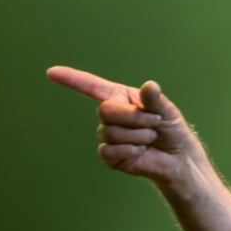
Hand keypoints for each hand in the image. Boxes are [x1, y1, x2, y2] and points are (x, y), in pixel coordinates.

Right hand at [47, 66, 204, 185]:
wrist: (178, 158)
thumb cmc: (171, 130)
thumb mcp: (166, 111)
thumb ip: (155, 99)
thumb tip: (150, 86)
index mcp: (121, 99)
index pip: (93, 87)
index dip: (72, 79)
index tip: (52, 72)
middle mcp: (111, 116)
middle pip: (105, 110)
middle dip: (135, 118)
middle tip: (154, 124)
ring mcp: (108, 136)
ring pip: (110, 132)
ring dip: (138, 136)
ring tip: (150, 139)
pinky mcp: (110, 157)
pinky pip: (110, 150)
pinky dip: (130, 151)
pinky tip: (140, 152)